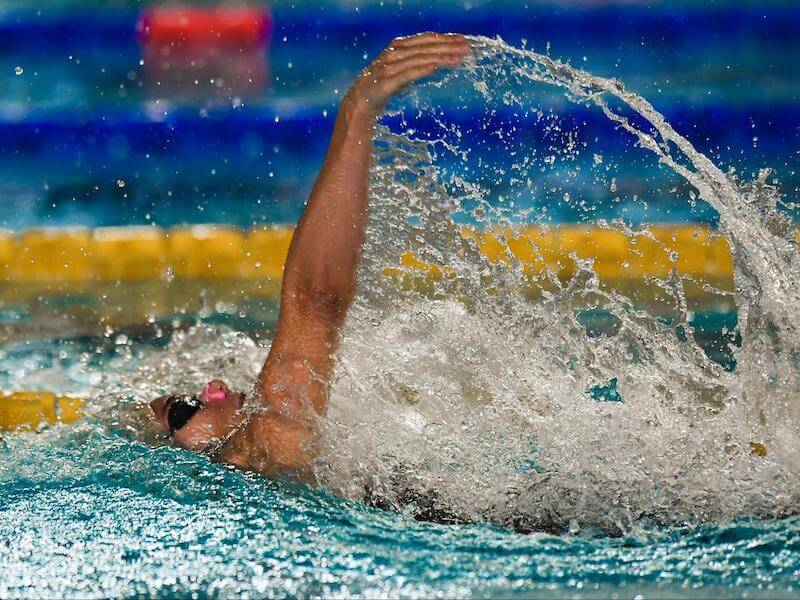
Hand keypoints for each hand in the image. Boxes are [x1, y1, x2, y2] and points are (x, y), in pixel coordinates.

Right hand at [344, 32, 468, 117]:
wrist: (358, 103)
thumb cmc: (382, 87)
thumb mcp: (402, 72)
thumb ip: (417, 63)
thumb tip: (439, 60)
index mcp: (397, 47)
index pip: (424, 40)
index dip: (444, 38)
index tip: (462, 40)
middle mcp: (393, 54)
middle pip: (424, 47)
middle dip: (446, 45)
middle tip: (465, 47)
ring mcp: (388, 68)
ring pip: (418, 59)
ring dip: (438, 57)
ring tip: (456, 57)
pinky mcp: (385, 83)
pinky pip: (405, 75)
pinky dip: (420, 70)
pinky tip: (434, 67)